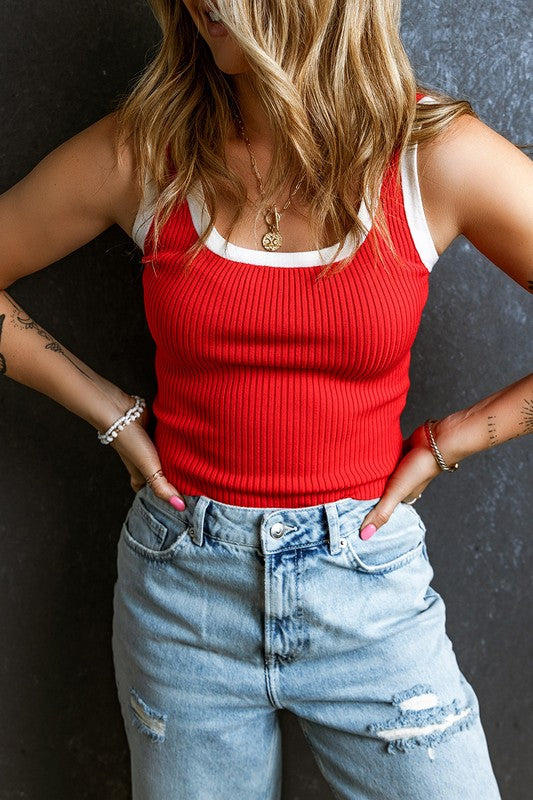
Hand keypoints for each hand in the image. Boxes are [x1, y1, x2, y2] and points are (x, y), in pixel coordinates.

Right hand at [108, 404, 186, 509]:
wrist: (123, 412)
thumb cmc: (130, 442)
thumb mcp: (147, 468)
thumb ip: (162, 487)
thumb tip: (179, 507)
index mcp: (140, 473)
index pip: (149, 490)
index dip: (158, 496)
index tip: (174, 501)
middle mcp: (145, 461)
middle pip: (160, 474)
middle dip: (173, 478)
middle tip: (193, 484)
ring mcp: (151, 446)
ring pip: (165, 457)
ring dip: (177, 459)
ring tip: (197, 466)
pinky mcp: (157, 432)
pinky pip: (168, 441)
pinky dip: (177, 443)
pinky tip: (192, 444)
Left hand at [358, 423, 443, 539]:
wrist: (435, 441)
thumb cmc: (419, 468)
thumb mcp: (396, 493)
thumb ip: (381, 513)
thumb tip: (365, 536)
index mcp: (403, 495)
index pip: (382, 504)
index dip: (368, 505)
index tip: (350, 508)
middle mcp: (402, 481)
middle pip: (380, 487)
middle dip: (367, 487)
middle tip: (345, 488)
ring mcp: (402, 466)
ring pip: (382, 470)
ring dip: (372, 470)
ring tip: (351, 470)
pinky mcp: (400, 450)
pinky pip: (385, 454)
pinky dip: (377, 455)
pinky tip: (364, 453)